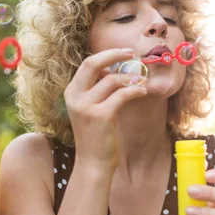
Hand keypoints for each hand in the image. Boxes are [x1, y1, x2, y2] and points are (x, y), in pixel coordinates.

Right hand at [64, 48, 147, 168]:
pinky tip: (143, 91)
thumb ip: (98, 88)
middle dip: (114, 55)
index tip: (124, 53)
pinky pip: (122, 94)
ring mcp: (86, 107)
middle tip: (131, 54)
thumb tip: (114, 68)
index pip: (88, 64)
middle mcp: (75, 97)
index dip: (107, 55)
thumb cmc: (96, 134)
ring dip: (130, 78)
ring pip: (112, 79)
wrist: (93, 162)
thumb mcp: (91, 108)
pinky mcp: (101, 116)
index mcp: (71, 92)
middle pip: (93, 63)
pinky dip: (135, 90)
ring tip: (141, 82)